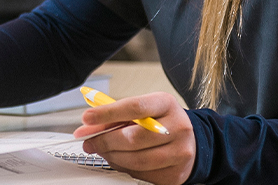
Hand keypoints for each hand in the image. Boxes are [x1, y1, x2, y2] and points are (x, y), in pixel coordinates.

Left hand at [74, 92, 194, 184]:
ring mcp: (180, 153)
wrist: (190, 141)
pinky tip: (121, 160)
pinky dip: (125, 168)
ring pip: (136, 160)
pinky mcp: (176, 174)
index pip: (134, 108)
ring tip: (103, 150)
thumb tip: (87, 128)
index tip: (87, 118)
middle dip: (105, 141)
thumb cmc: (161, 122)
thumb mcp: (142, 111)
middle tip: (90, 142)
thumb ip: (114, 117)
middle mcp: (178, 128)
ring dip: (112, 157)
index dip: (107, 113)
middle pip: (133, 138)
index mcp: (166, 104)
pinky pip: (142, 174)